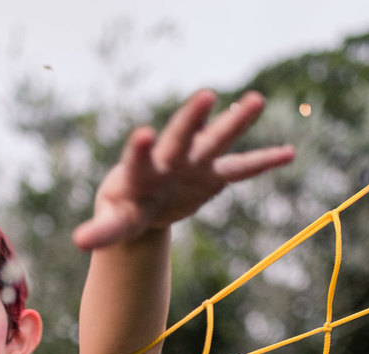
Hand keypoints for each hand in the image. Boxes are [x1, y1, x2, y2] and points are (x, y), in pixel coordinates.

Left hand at [71, 89, 294, 250]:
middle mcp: (168, 160)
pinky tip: (289, 153)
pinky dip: (263, 162)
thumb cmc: (124, 210)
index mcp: (139, 172)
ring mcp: (193, 164)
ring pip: (215, 140)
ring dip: (235, 122)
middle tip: (205, 96)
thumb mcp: (115, 222)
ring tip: (256, 99)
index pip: (138, 158)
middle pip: (180, 138)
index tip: (143, 134)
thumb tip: (79, 242)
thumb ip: (102, 231)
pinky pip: (242, 168)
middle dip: (191, 120)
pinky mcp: (213, 175)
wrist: (144, 205)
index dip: (141, 149)